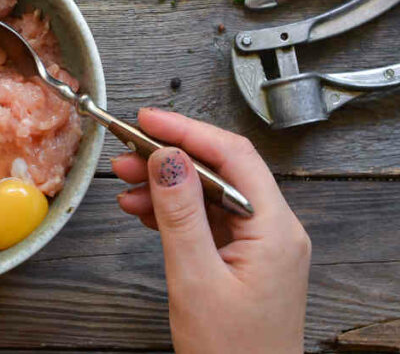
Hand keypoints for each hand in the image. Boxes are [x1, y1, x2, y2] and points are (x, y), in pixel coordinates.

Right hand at [112, 108, 310, 353]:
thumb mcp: (195, 279)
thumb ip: (180, 214)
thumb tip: (168, 158)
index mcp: (274, 230)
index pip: (233, 157)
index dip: (187, 131)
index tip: (146, 120)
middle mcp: (274, 231)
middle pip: (220, 171)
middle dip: (170, 157)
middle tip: (125, 154)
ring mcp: (260, 246)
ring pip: (210, 194)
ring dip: (166, 184)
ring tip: (125, 184)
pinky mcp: (244, 260)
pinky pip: (207, 220)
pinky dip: (173, 211)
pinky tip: (143, 211)